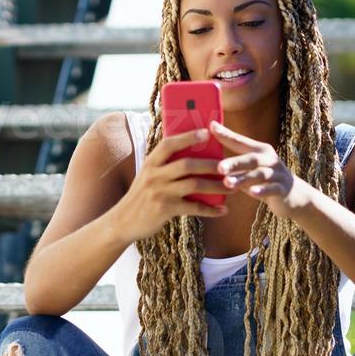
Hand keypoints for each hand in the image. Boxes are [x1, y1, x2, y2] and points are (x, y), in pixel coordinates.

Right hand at [110, 126, 230, 244]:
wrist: (122, 223)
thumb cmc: (140, 198)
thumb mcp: (147, 177)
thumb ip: (164, 166)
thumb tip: (191, 155)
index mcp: (150, 163)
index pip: (169, 144)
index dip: (188, 137)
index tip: (206, 132)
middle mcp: (154, 175)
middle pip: (187, 164)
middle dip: (211, 164)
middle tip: (228, 166)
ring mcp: (160, 192)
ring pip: (194, 185)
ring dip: (216, 186)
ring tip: (232, 187)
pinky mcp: (165, 209)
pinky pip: (193, 208)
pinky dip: (210, 210)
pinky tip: (222, 211)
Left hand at [209, 120, 308, 217]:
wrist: (294, 195)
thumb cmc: (263, 180)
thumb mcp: (250, 169)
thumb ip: (234, 164)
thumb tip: (206, 159)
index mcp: (259, 150)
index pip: (240, 141)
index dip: (226, 134)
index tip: (211, 126)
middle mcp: (269, 159)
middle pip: (250, 158)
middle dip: (234, 162)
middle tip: (219, 167)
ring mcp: (277, 174)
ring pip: (259, 175)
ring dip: (243, 178)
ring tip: (228, 183)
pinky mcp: (282, 189)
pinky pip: (272, 189)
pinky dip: (262, 190)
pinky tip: (252, 193)